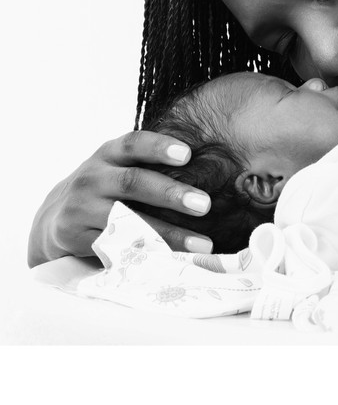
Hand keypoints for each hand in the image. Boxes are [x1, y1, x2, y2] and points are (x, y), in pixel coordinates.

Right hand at [28, 131, 213, 266]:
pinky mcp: (76, 237)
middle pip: (133, 182)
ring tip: (203, 244)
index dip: (159, 147)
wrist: (57, 215)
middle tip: (205, 205)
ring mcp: (81, 208)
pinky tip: (174, 260)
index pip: (133, 143)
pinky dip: (147, 254)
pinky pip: (116, 247)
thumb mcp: (120, 165)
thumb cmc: (108, 185)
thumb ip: (152, 164)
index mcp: (109, 154)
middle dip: (171, 194)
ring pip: (127, 221)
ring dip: (168, 234)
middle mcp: (92, 177)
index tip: (187, 154)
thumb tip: (212, 169)